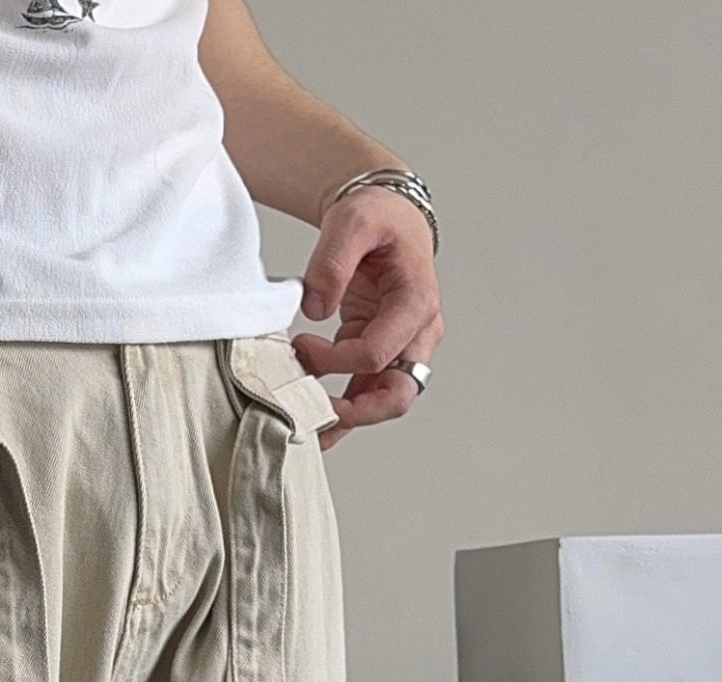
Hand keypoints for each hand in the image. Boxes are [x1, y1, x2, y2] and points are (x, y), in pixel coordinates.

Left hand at [292, 184, 443, 450]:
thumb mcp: (352, 222)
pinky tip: (315, 417)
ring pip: (385, 402)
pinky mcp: (382, 352)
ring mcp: (404, 346)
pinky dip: (344, 408)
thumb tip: (315, 308)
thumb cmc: (378, 216)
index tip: (302, 346)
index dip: (336, 361)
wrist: (386, 214)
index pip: (378, 354)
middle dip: (355, 412)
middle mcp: (419, 331)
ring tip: (309, 427)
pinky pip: (368, 392)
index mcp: (417, 301)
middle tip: (314, 416)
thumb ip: (333, 262)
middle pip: (397, 394)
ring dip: (348, 417)